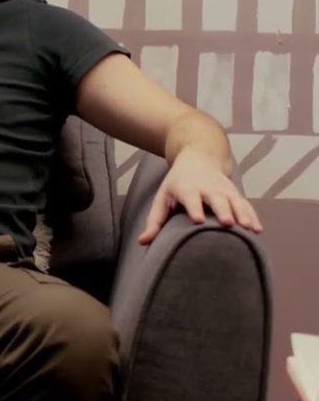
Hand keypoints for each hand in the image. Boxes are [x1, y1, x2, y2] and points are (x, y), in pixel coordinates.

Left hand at [139, 147, 262, 244]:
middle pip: (216, 200)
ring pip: (235, 202)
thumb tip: (142, 242)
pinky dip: (252, 216)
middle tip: (226, 224)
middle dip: (222, 211)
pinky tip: (257, 230)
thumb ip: (155, 221)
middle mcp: (208, 188)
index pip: (191, 198)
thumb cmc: (177, 184)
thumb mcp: (163, 197)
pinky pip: (246, 205)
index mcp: (187, 189)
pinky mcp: (235, 193)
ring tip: (248, 229)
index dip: (194, 208)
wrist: (199, 158)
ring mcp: (224, 190)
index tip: (198, 220)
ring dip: (242, 214)